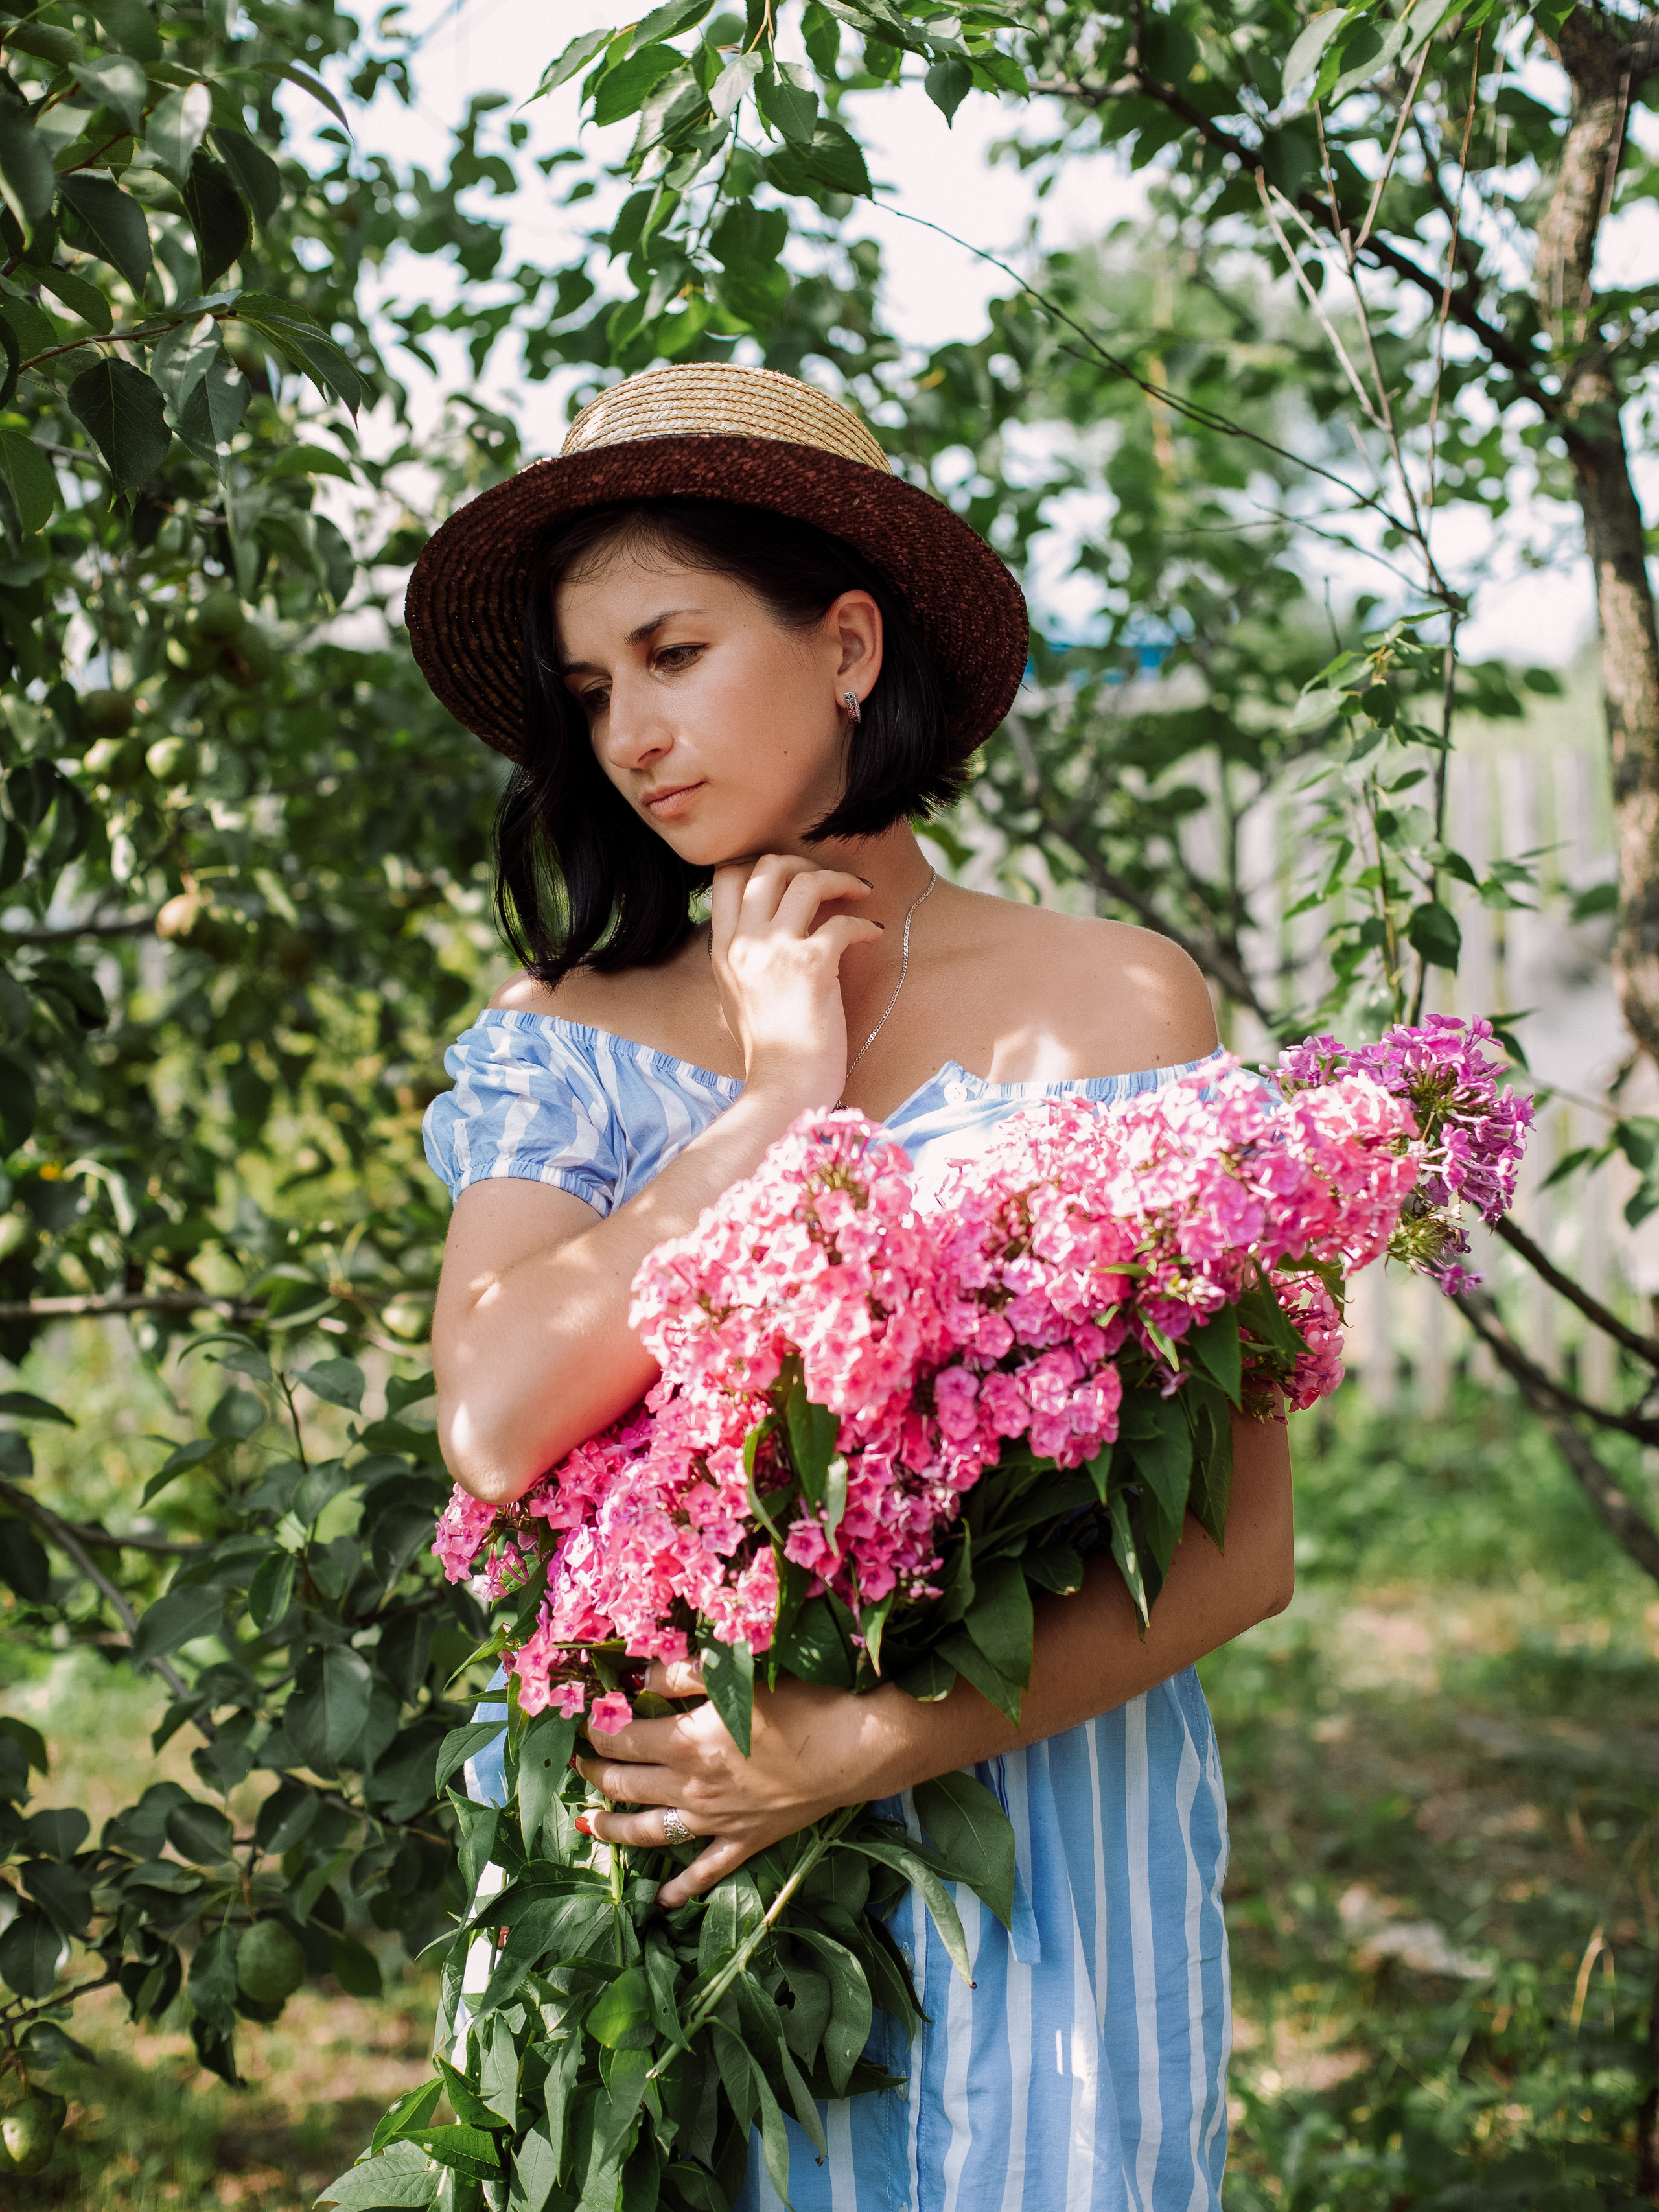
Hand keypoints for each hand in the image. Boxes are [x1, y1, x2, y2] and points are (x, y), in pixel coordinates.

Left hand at [573, 1659, 887, 1907]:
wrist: (855, 1748)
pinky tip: (663, 1901)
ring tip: (589, 1825)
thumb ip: (681, 1673)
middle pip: (627, 1785)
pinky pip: (706, 1872)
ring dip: (614, 1830)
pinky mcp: (747, 1841)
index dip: (597, 1728)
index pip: (623, 1738)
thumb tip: (635, 1674)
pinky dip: (682, 1888)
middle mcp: (693, 1789)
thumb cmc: (800, 1702)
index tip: (584, 1717)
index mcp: (686, 1744)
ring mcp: (718, 1822)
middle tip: (579, 1763)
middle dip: (597, 1773)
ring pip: (651, 1832)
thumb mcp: (736, 1676)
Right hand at [710, 854, 881, 1112]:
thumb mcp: (737, 998)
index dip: (760, 863)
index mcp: (722, 950)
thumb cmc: (768, 1054)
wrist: (782, 1089)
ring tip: (860, 892)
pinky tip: (874, 935)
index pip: (726, 877)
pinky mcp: (811, 966)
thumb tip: (767, 933)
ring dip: (839, 879)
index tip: (789, 875)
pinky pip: (843, 923)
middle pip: (766, 866)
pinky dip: (865, 924)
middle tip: (828, 881)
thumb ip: (745, 960)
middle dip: (803, 862)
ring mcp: (774, 951)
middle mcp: (743, 943)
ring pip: (804, 880)